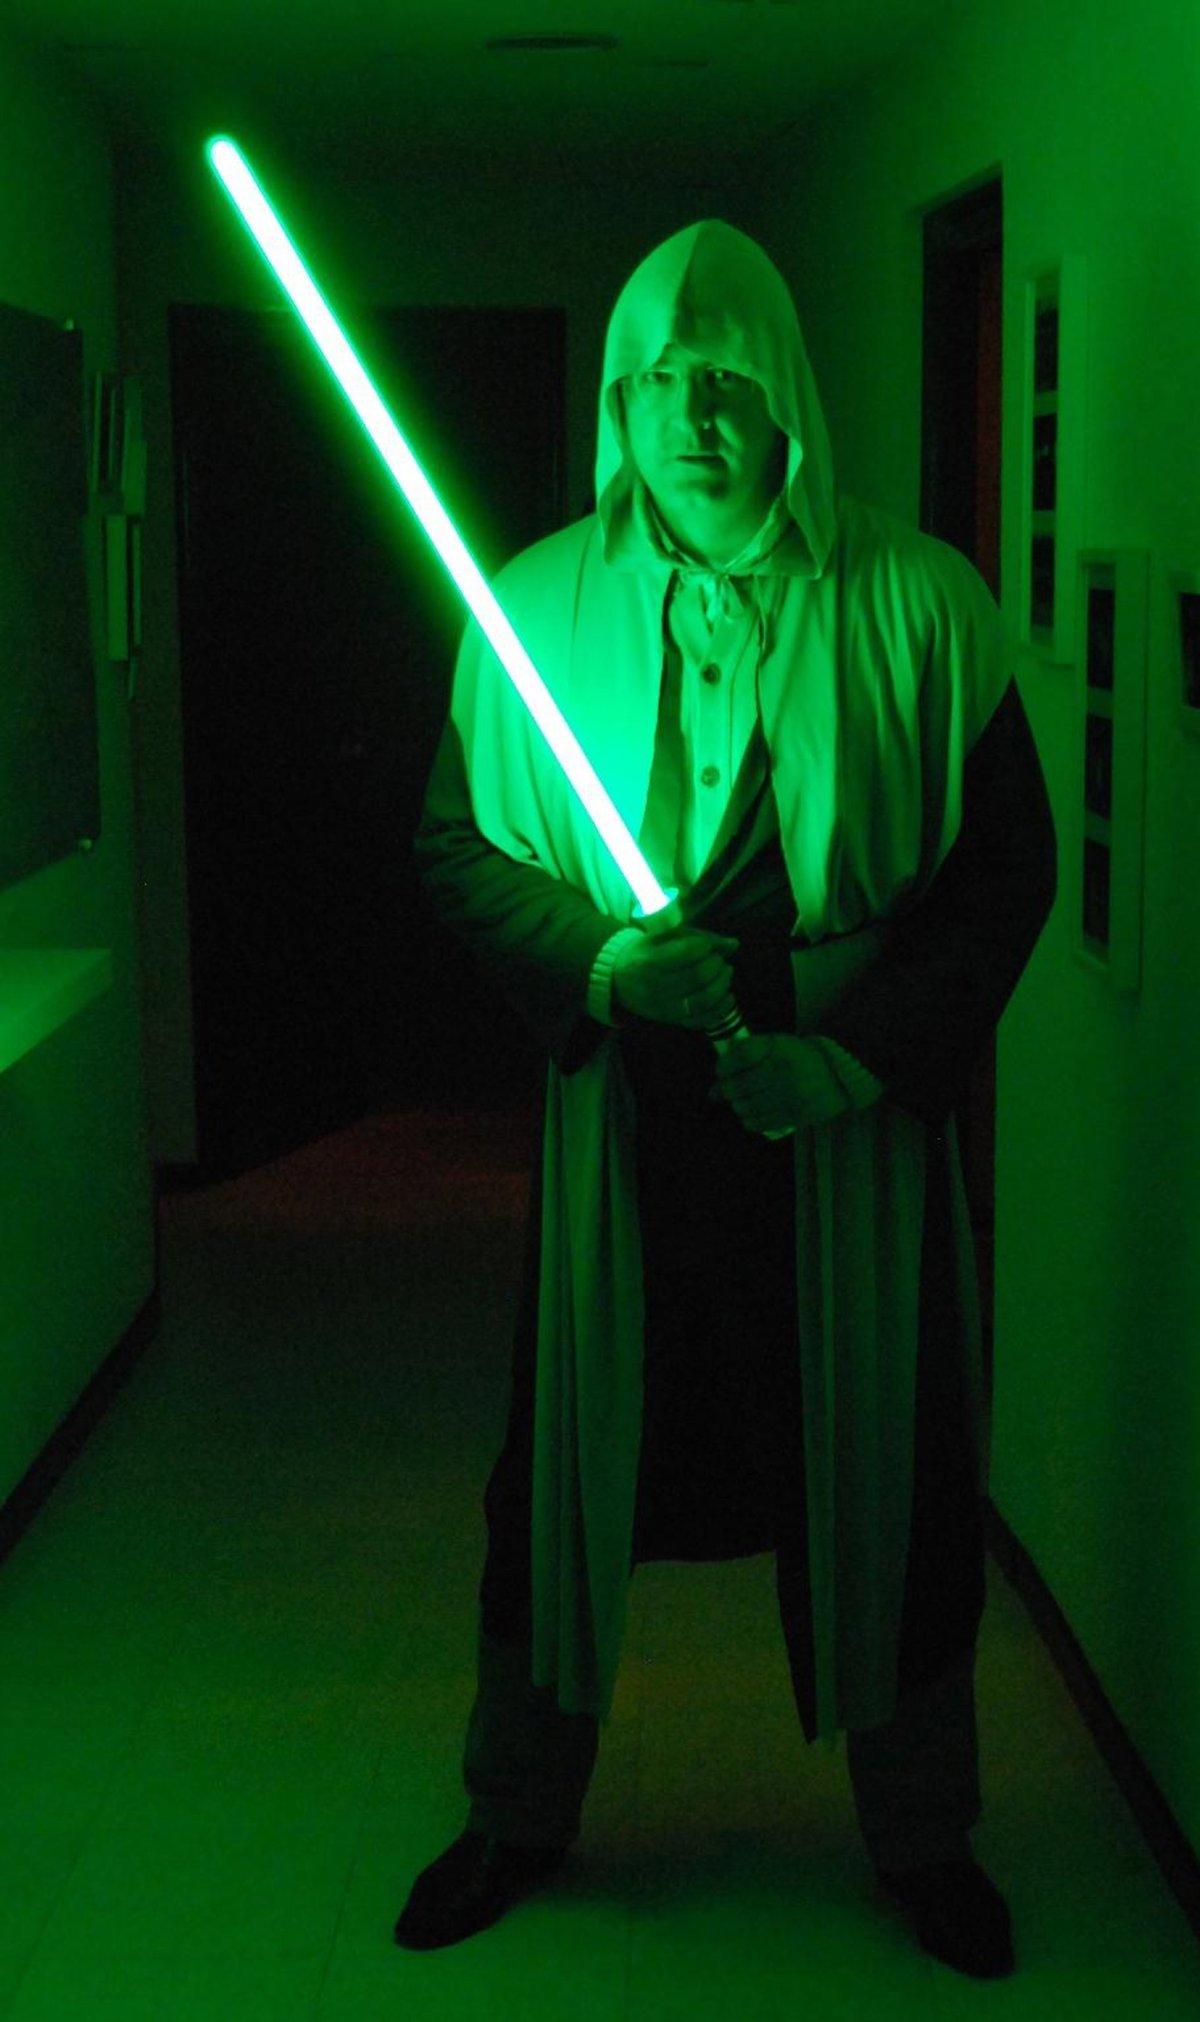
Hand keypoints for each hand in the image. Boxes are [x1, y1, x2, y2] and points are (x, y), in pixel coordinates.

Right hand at [612, 925, 740, 1029]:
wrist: (621, 980)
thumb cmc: (648, 952)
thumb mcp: (665, 937)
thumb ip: (698, 937)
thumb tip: (733, 945)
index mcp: (649, 961)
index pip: (686, 952)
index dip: (705, 946)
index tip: (707, 944)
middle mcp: (655, 987)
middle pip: (698, 976)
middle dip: (716, 964)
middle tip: (719, 959)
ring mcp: (664, 1008)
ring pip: (703, 1000)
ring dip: (722, 985)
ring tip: (725, 973)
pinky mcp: (673, 1021)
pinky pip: (702, 1020)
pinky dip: (721, 1008)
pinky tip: (727, 995)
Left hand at [710, 1032, 850, 1134]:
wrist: (839, 1078)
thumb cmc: (801, 1058)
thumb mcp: (777, 1044)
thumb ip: (747, 1054)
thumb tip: (717, 1079)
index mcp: (779, 1048)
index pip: (741, 1056)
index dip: (724, 1066)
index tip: (722, 1070)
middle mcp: (784, 1072)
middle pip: (737, 1086)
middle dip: (725, 1089)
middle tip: (726, 1089)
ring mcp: (790, 1097)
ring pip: (745, 1107)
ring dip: (737, 1105)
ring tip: (742, 1100)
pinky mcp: (794, 1116)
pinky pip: (759, 1123)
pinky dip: (749, 1120)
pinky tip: (752, 1113)